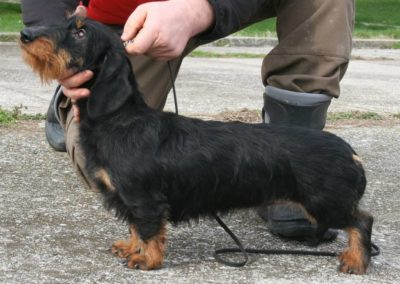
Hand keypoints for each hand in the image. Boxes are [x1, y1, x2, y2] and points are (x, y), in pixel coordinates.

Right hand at [58, 4, 89, 121]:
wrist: (92, 62)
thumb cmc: (85, 49)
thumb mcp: (84, 38)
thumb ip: (79, 25)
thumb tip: (81, 8)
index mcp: (67, 65)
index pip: (64, 72)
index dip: (74, 73)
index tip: (88, 71)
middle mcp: (68, 77)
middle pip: (67, 83)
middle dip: (77, 80)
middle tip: (91, 74)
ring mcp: (74, 87)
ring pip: (70, 93)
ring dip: (78, 94)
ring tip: (89, 91)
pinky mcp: (81, 95)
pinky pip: (77, 106)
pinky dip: (78, 112)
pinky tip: (81, 118)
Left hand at [121, 0, 213, 59]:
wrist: (186, 17)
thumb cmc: (164, 12)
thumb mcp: (144, 10)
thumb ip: (131, 24)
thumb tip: (124, 39)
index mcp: (154, 30)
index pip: (136, 48)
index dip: (129, 47)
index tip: (129, 41)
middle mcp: (163, 42)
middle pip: (142, 51)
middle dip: (140, 43)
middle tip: (147, 32)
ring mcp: (169, 50)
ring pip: (149, 54)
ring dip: (148, 47)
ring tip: (156, 34)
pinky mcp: (173, 55)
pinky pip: (157, 56)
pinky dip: (156, 50)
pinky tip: (161, 40)